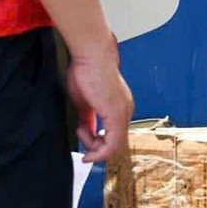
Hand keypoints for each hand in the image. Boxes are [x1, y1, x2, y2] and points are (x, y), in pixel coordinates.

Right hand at [67, 38, 133, 162]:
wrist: (91, 56)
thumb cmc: (86, 71)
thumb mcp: (84, 102)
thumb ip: (87, 118)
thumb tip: (85, 130)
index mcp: (119, 107)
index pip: (113, 135)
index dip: (98, 146)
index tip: (85, 149)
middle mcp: (125, 112)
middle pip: (115, 143)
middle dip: (96, 149)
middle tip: (82, 144)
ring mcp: (123, 114)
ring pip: (115, 146)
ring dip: (95, 149)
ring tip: (81, 134)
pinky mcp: (117, 115)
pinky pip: (113, 143)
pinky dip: (100, 151)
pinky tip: (89, 150)